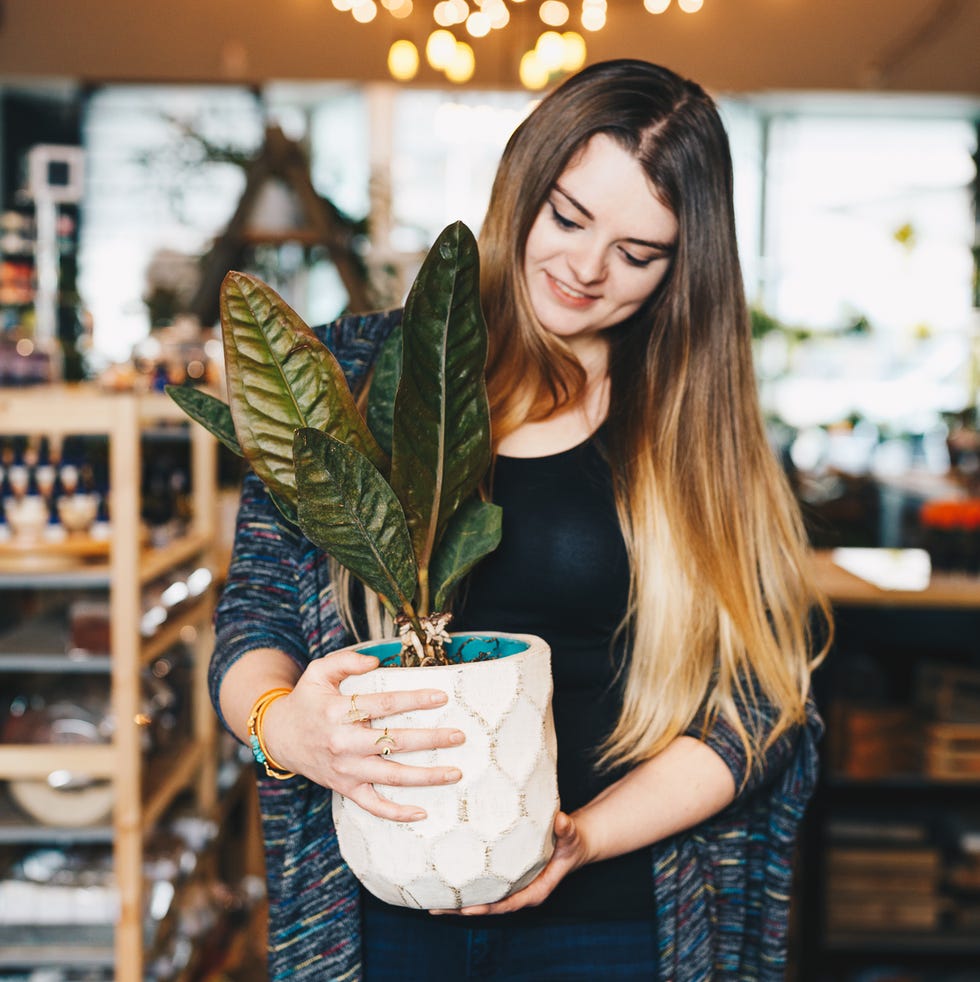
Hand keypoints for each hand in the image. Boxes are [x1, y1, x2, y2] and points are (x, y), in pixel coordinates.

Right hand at [261, 646, 465, 821]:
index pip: (383, 704)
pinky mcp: (345, 788)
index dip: (414, 700)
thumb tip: (377, 661)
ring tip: (454, 772)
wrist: (279, 737)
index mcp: (338, 711)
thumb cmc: (307, 700)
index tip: (441, 696)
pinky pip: (372, 805)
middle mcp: (344, 742)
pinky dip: (396, 814)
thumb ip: (346, 661)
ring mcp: (346, 769)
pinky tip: (422, 812)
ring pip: (391, 776)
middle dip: (430, 739)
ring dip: (425, 776)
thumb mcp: (318, 671)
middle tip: (458, 735)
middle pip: (394, 742)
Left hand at [432, 811, 588, 915]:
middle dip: (462, 909)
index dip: (488, 907)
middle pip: (488, 904)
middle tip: (436, 908)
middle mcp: (519, 890)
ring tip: (430, 898)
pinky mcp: (503, 873)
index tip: (469, 909)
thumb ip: (566, 829)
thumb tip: (561, 821)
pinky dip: (463, 881)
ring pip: (481, 895)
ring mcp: (509, 883)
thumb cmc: (570, 841)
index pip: (508, 903)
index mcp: (535, 889)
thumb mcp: (571, 836)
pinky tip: (443, 875)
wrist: (570, 841)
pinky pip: (482, 881)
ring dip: (457, 899)